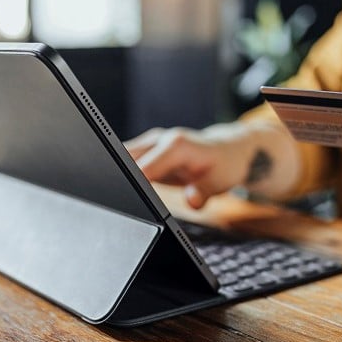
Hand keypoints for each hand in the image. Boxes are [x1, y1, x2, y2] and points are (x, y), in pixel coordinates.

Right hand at [125, 122, 298, 208]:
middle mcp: (160, 139)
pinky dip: (121, 173)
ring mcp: (151, 143)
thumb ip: (203, 193)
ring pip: (122, 157)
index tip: (124, 196)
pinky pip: (127, 160)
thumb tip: (191, 201)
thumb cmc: (223, 166)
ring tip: (115, 195)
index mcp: (176, 145)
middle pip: (125, 158)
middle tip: (115, 200)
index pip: (144, 166)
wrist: (227, 151)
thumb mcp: (219, 183)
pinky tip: (120, 188)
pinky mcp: (147, 151)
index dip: (133, 182)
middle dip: (117, 178)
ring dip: (116, 174)